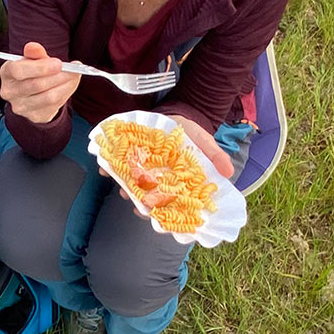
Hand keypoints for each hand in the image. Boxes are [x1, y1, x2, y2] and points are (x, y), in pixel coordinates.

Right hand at [0, 41, 79, 123]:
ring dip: (66, 85)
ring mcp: (21, 107)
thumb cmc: (32, 71)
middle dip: (59, 76)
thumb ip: (35, 53)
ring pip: (49, 97)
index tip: (59, 63)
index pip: (19, 71)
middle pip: (37, 85)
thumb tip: (33, 47)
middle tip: (74, 69)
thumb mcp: (33, 59)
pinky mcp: (34, 116)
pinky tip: (69, 85)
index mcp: (6, 73)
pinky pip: (54, 106)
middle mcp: (9, 92)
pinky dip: (66, 93)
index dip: (40, 67)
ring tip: (74, 75)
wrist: (33, 92)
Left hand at [106, 116, 234, 221]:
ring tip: (123, 190)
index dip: (163, 214)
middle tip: (137, 206)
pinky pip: (116, 165)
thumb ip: (216, 156)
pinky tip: (105, 171)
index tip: (158, 220)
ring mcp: (142, 168)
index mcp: (175, 182)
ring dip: (125, 189)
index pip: (168, 204)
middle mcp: (157, 178)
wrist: (175, 114)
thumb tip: (229, 172)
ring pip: (131, 184)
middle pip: (147, 197)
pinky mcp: (129, 155)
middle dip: (141, 203)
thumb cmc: (191, 134)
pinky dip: (109, 169)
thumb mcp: (205, 143)